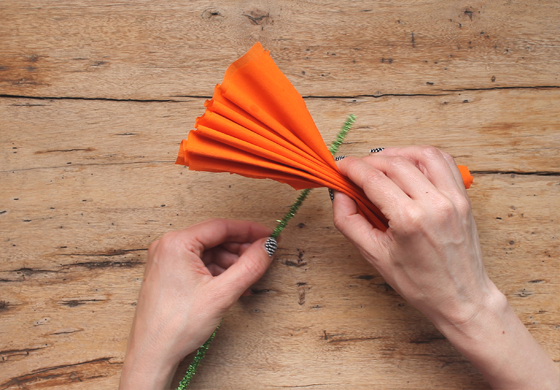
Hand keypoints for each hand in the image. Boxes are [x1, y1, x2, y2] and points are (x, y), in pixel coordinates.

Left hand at [119, 219, 274, 389]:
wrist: (152, 355)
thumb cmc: (175, 327)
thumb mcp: (222, 294)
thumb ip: (250, 266)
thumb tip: (267, 246)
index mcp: (176, 243)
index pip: (221, 227)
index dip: (249, 231)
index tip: (269, 236)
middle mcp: (168, 247)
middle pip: (215, 239)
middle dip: (241, 250)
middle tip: (263, 257)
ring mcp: (167, 260)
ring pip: (210, 253)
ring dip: (232, 264)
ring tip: (248, 280)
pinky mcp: (169, 274)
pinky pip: (200, 265)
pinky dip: (219, 273)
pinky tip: (233, 286)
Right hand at [333, 146, 558, 388]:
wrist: (461, 299)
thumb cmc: (419, 284)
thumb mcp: (374, 256)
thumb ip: (349, 222)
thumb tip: (340, 194)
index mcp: (409, 219)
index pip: (374, 178)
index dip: (351, 167)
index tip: (339, 166)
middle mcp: (434, 203)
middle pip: (394, 163)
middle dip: (369, 161)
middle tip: (354, 169)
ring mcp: (453, 198)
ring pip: (422, 154)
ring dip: (397, 153)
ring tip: (380, 163)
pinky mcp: (463, 198)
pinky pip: (444, 163)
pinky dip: (423, 157)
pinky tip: (409, 166)